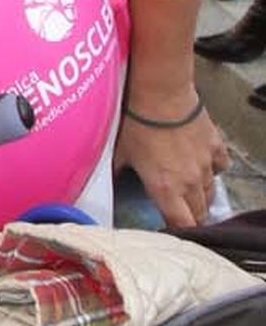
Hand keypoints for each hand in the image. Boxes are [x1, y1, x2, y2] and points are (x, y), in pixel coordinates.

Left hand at [113, 103, 228, 230]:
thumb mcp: (119, 153)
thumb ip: (116, 174)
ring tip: (188, 190)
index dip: (177, 231)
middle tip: (179, 211)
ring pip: (210, 192)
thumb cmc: (136, 123)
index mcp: (166, 189)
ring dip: (200, 195)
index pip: (181, 225)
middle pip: (200, 213)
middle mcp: (190, 182)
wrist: (160, 94)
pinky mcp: (215, 147)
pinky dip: (213, 168)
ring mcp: (206, 165)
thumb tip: (104, 185)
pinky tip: (201, 163)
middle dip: (191, 216)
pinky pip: (220, 166)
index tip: (170, 229)